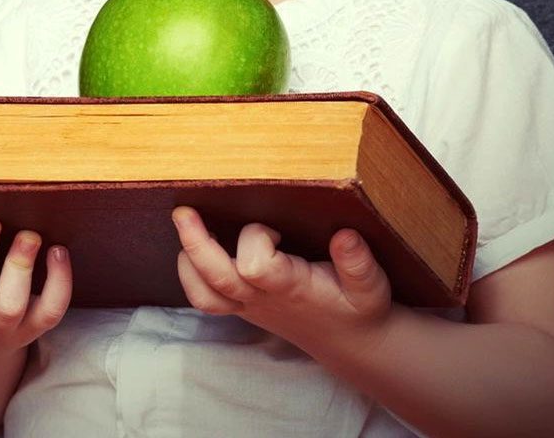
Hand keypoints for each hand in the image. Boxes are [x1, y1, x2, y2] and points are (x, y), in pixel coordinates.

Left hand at [170, 206, 392, 355]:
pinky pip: (205, 298)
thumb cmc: (359, 308)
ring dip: (188, 262)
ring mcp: (248, 306)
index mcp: (292, 289)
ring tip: (187, 226)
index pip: (256, 267)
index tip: (273, 229)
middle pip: (217, 279)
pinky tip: (197, 247)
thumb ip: (358, 264)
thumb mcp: (370, 287)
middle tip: (183, 212)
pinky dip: (192, 274)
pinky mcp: (242, 306)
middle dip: (196, 244)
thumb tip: (345, 236)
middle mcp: (263, 299)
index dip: (256, 240)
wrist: (351, 342)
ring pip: (203, 295)